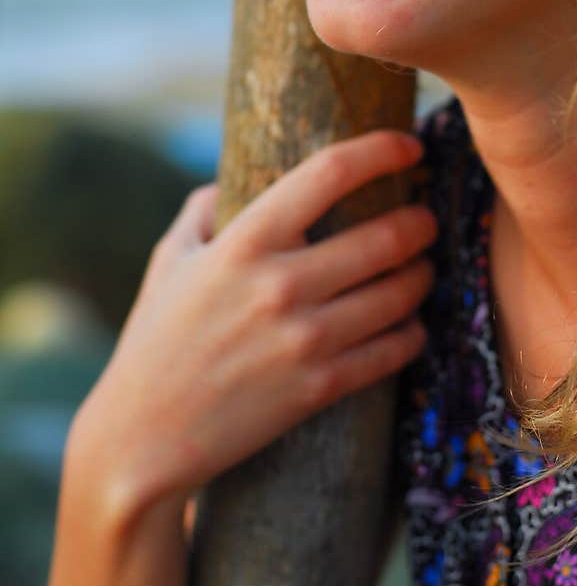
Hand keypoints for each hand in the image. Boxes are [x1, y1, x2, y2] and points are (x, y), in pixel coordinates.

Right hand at [70, 130, 435, 510]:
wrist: (143, 439)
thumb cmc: (155, 340)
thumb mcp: (171, 258)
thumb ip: (206, 206)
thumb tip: (240, 173)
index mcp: (244, 242)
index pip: (330, 173)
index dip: (381, 150)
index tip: (410, 146)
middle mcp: (279, 285)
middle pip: (386, 235)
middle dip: (420, 222)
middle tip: (425, 219)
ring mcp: (303, 340)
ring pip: (399, 293)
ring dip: (422, 275)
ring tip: (422, 268)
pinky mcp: (319, 389)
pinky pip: (393, 350)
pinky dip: (412, 331)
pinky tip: (410, 323)